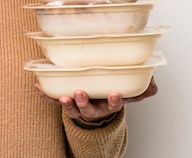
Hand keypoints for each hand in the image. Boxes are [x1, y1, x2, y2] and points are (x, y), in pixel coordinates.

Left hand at [35, 77, 157, 122]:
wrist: (97, 107)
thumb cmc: (110, 94)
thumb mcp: (129, 92)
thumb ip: (143, 88)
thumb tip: (153, 82)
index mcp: (109, 103)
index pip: (113, 103)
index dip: (113, 100)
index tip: (114, 94)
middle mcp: (94, 108)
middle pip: (89, 109)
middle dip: (84, 102)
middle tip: (80, 93)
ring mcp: (79, 107)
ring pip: (72, 109)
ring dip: (67, 104)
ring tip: (63, 96)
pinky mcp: (66, 103)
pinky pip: (53, 100)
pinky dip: (46, 95)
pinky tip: (38, 86)